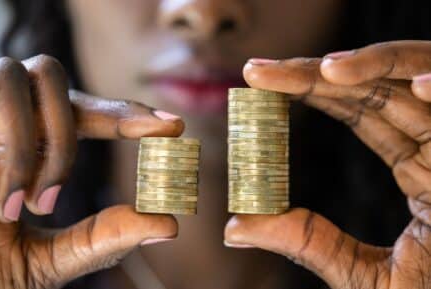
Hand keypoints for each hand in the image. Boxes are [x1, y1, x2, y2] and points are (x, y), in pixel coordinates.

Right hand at [0, 55, 182, 287]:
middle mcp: (0, 122)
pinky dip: (16, 150)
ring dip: (46, 141)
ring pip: (23, 79)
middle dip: (90, 120)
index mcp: (29, 147)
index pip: (86, 112)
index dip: (128, 113)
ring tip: (32, 203)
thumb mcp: (47, 263)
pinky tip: (4, 202)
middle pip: (55, 78)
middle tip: (107, 163)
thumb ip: (102, 240)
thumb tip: (169, 225)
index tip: (174, 126)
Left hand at [224, 41, 430, 288]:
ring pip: (419, 85)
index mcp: (415, 165)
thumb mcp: (359, 273)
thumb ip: (306, 242)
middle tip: (260, 69)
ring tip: (325, 70)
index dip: (308, 90)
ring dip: (377, 69)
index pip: (355, 111)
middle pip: (376, 90)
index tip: (258, 81)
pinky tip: (421, 87)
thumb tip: (234, 227)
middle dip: (317, 74)